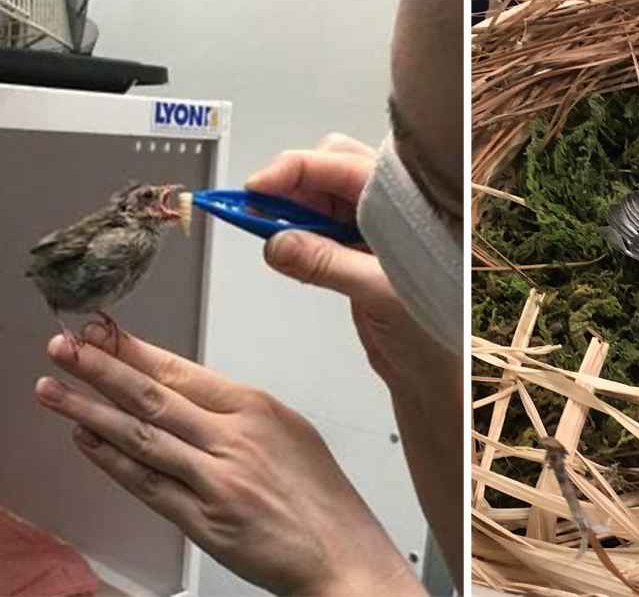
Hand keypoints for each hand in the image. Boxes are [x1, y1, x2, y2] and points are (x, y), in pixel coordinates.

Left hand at [34, 325, 422, 595]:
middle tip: (63, 347)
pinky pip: (146, 484)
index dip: (135, 350)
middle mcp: (234, 439)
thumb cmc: (321, 497)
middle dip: (101, 368)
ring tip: (52, 390)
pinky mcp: (203, 519)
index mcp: (258, 409)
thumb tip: (190, 396)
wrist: (339, 551)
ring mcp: (216, 479)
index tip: (102, 331)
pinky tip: (86, 442)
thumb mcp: (292, 433)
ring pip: (141, 436)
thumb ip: (240, 414)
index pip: (182, 371)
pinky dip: (111, 462)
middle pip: (154, 396)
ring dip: (89, 410)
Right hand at [246, 134, 456, 389]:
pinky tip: (283, 246)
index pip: (341, 164)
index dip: (293, 171)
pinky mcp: (355, 252)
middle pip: (327, 169)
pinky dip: (295, 232)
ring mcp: (371, 228)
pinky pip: (318, 228)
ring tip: (262, 227)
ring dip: (287, 208)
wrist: (435, 373)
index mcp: (406, 202)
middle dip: (289, 183)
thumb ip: (327, 264)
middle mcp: (390, 206)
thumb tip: (278, 242)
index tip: (256, 190)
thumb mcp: (379, 292)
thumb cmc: (432, 332)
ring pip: (319, 198)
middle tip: (256, 209)